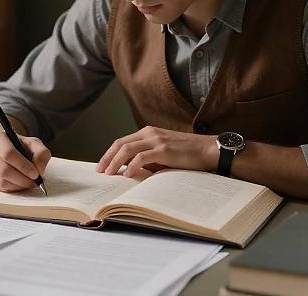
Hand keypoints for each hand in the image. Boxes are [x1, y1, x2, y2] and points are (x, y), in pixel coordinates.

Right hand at [0, 115, 50, 191]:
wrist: (4, 146)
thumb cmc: (19, 145)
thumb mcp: (33, 143)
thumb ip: (41, 153)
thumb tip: (39, 169)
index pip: (8, 153)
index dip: (23, 166)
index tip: (35, 173)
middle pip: (4, 169)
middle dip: (22, 179)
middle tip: (34, 182)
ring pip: (0, 181)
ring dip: (18, 185)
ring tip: (28, 182)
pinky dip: (11, 188)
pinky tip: (18, 183)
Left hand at [96, 126, 218, 177]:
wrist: (208, 150)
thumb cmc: (187, 154)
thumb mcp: (163, 154)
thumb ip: (147, 158)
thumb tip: (129, 171)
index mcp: (148, 132)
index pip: (122, 141)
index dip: (109, 153)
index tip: (101, 166)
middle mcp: (149, 133)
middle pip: (120, 144)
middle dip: (107, 158)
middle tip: (99, 171)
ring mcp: (156, 140)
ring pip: (127, 149)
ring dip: (115, 162)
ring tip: (109, 174)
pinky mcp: (164, 149)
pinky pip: (142, 157)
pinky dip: (131, 166)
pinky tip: (127, 175)